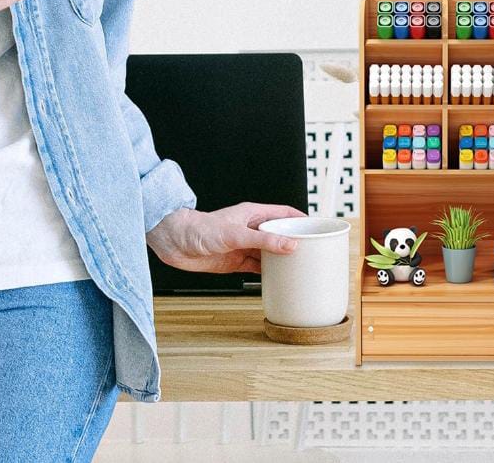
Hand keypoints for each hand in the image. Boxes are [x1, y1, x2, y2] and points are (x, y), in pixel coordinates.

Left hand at [145, 202, 307, 274]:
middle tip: (314, 254)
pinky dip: (268, 273)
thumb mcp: (236, 234)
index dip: (302, 220)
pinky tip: (278, 279)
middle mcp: (250, 229)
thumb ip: (264, 240)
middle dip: (296, 242)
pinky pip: (257, 267)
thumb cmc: (200, 228)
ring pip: (270, 253)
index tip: (318, 228)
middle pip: (280, 234)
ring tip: (301, 269)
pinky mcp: (235, 261)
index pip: (284, 214)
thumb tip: (291, 244)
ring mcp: (243, 245)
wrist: (175, 242)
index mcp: (253, 214)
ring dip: (282, 260)